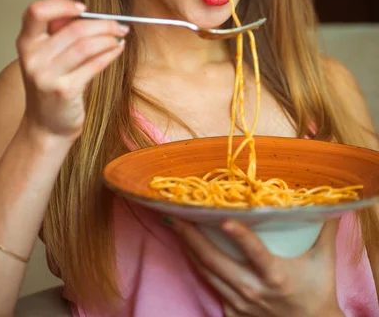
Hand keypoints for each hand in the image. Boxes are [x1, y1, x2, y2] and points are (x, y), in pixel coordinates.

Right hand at [16, 0, 127, 139]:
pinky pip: (94, 64)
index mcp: (26, 43)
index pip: (36, 12)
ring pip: (86, 45)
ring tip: (120, 37)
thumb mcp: (46, 56)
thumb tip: (66, 1)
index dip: (62, 5)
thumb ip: (55, 30)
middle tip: (119, 25)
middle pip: (73, 29)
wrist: (46, 126)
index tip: (84, 8)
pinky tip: (117, 50)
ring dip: (109, 38)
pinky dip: (110, 54)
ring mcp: (47, 76)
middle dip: (103, 24)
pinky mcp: (65, 90)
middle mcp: (33, 58)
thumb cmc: (50, 86)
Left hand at [170, 217, 342, 316]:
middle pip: (216, 262)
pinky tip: (189, 250)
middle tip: (176, 215)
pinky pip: (211, 286)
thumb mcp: (325, 261)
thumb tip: (331, 201)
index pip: (256, 253)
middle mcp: (254, 290)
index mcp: (276, 276)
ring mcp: (240, 304)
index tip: (224, 219)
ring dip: (190, 249)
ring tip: (176, 226)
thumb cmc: (318, 291)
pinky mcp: (233, 313)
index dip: (240, 236)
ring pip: (207, 273)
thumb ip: (326, 229)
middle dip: (192, 237)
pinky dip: (199, 267)